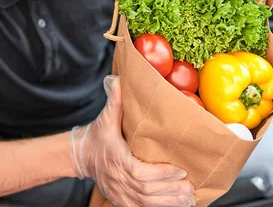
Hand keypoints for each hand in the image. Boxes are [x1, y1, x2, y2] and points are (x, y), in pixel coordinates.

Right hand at [70, 76, 195, 206]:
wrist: (81, 155)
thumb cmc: (97, 136)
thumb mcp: (105, 117)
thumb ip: (114, 99)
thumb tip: (115, 79)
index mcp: (117, 159)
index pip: (140, 172)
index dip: (161, 174)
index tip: (180, 171)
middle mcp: (118, 179)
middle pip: (146, 191)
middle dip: (170, 191)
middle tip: (190, 187)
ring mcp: (119, 192)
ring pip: (145, 203)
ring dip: (168, 202)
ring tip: (188, 199)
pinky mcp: (120, 200)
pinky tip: (175, 205)